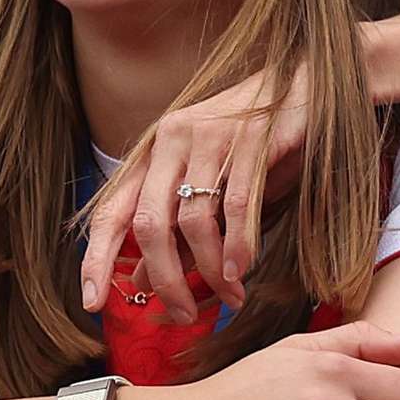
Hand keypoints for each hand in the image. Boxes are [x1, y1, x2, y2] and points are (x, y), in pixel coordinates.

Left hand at [83, 67, 313, 318]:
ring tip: (231, 296)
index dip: (96, 258)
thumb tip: (140, 278)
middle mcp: (173, 139)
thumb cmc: (257, 139)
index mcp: (154, 150)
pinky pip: (237, 204)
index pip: (113, 210)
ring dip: (211, 268)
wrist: (306, 85)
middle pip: (151, 224)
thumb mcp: (210, 184)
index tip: (92, 304)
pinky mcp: (250, 136)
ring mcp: (210, 135)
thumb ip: (176, 228)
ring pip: (195, 220)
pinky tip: (243, 270)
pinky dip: (238, 244)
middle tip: (184, 314)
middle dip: (165, 279)